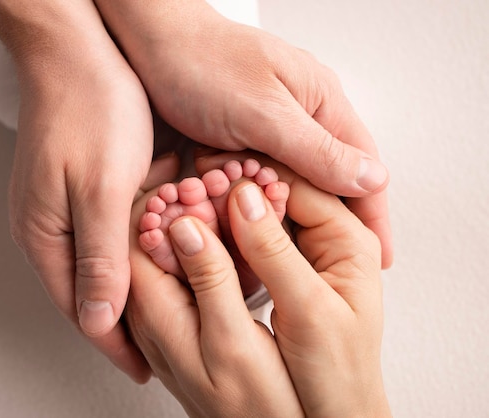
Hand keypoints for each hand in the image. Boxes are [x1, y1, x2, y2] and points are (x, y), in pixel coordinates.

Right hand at [0, 0, 153, 381]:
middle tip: (169, 344)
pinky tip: (166, 257)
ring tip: (175, 309)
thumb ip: (100, 258)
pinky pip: (112, 236)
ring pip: (106, 266)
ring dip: (139, 287)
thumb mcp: (101, 190)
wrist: (79, 50)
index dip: (118, 344)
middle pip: (92, 294)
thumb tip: (96, 321)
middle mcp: (49, 229)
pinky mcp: (83, 189)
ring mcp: (64, 209)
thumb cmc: (89, 109)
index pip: (83, 311)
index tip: (148, 369)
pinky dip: (141, 251)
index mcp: (45, 237)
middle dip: (130, 322)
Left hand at [93, 1, 392, 267]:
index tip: (380, 259)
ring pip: (290, 186)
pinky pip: (257, 180)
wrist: (148, 43)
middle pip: (328, 181)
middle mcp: (301, 117)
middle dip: (326, 222)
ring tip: (284, 254)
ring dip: (284, 215)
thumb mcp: (263, 111)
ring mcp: (269, 128)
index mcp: (321, 103)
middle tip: (326, 267)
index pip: (363, 167)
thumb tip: (373, 180)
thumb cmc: (202, 64)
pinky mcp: (239, 138)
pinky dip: (253, 203)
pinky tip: (248, 225)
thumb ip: (315, 149)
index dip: (373, 215)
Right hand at [126, 152, 389, 416]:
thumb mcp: (309, 308)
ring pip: (262, 215)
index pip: (299, 185)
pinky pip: (253, 239)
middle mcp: (329, 241)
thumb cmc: (337, 372)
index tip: (212, 165)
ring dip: (229, 208)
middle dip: (237, 187)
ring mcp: (305, 255)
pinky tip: (202, 228)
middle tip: (195, 179)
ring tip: (192, 198)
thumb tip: (242, 196)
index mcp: (349, 241)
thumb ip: (275, 252)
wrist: (335, 415)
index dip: (254, 173)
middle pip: (279, 195)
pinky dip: (228, 232)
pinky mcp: (284, 271)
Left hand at [126, 189, 303, 417]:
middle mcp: (151, 321)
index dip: (155, 203)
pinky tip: (221, 227)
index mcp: (156, 319)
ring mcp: (169, 323)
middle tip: (200, 172)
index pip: (133, 243)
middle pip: (145, 247)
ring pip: (163, 257)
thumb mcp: (234, 341)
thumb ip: (209, 280)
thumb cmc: (266, 402)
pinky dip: (196, 244)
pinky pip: (179, 274)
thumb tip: (184, 226)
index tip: (182, 171)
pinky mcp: (189, 327)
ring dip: (184, 222)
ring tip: (212, 188)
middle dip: (171, 206)